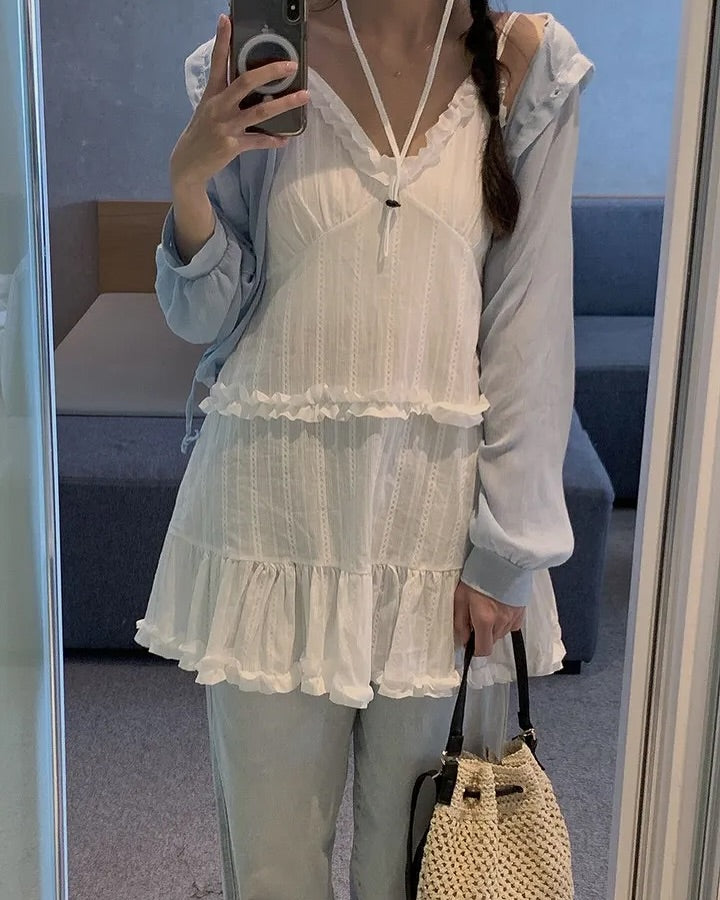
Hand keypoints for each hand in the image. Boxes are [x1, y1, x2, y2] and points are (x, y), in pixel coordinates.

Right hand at [170, 14, 309, 188]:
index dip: (222, 40)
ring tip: (303, 97)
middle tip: (291, 65)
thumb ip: (226, 95)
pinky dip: (273, 140)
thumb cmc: (202, 133)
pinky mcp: (233, 146)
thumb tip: (251, 84)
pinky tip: (285, 139)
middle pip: (246, 82)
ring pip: (260, 112)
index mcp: (212, 93)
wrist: (188, 163)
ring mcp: (226, 126)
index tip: (226, 19)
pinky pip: (259, 141)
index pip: (217, 62)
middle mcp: (219, 107)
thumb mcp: (208, 109)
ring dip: (285, 104)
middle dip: (270, 72)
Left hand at [453, 579, 525, 656]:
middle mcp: (501, 622)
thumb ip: (460, 622)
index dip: (475, 649)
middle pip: (492, 641)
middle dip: (483, 634)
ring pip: (501, 633)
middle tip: (476, 616)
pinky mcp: (522, 611)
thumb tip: (463, 640)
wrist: (503, 558)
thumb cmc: (478, 574)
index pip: (483, 650)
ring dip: (494, 627)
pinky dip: (505, 621)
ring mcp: (514, 617)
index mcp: (484, 620)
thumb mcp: (460, 597)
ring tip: (488, 608)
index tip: (470, 640)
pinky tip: (500, 608)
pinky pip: (512, 625)